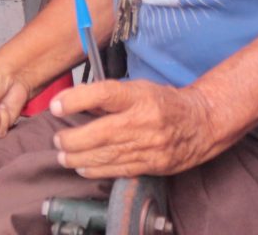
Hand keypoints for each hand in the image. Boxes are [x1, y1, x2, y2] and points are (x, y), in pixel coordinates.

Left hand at [50, 80, 224, 177]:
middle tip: (57, 140)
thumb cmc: (164, 102)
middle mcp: (144, 120)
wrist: (201, 123)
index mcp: (139, 96)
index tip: (56, 106)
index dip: (77, 100)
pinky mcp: (153, 164)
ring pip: (108, 155)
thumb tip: (75, 102)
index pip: (104, 94)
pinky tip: (83, 168)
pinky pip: (120, 169)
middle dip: (73, 139)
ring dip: (79, 158)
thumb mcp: (138, 88)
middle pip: (101, 132)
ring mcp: (150, 145)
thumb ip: (108, 97)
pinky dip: (97, 170)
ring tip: (63, 156)